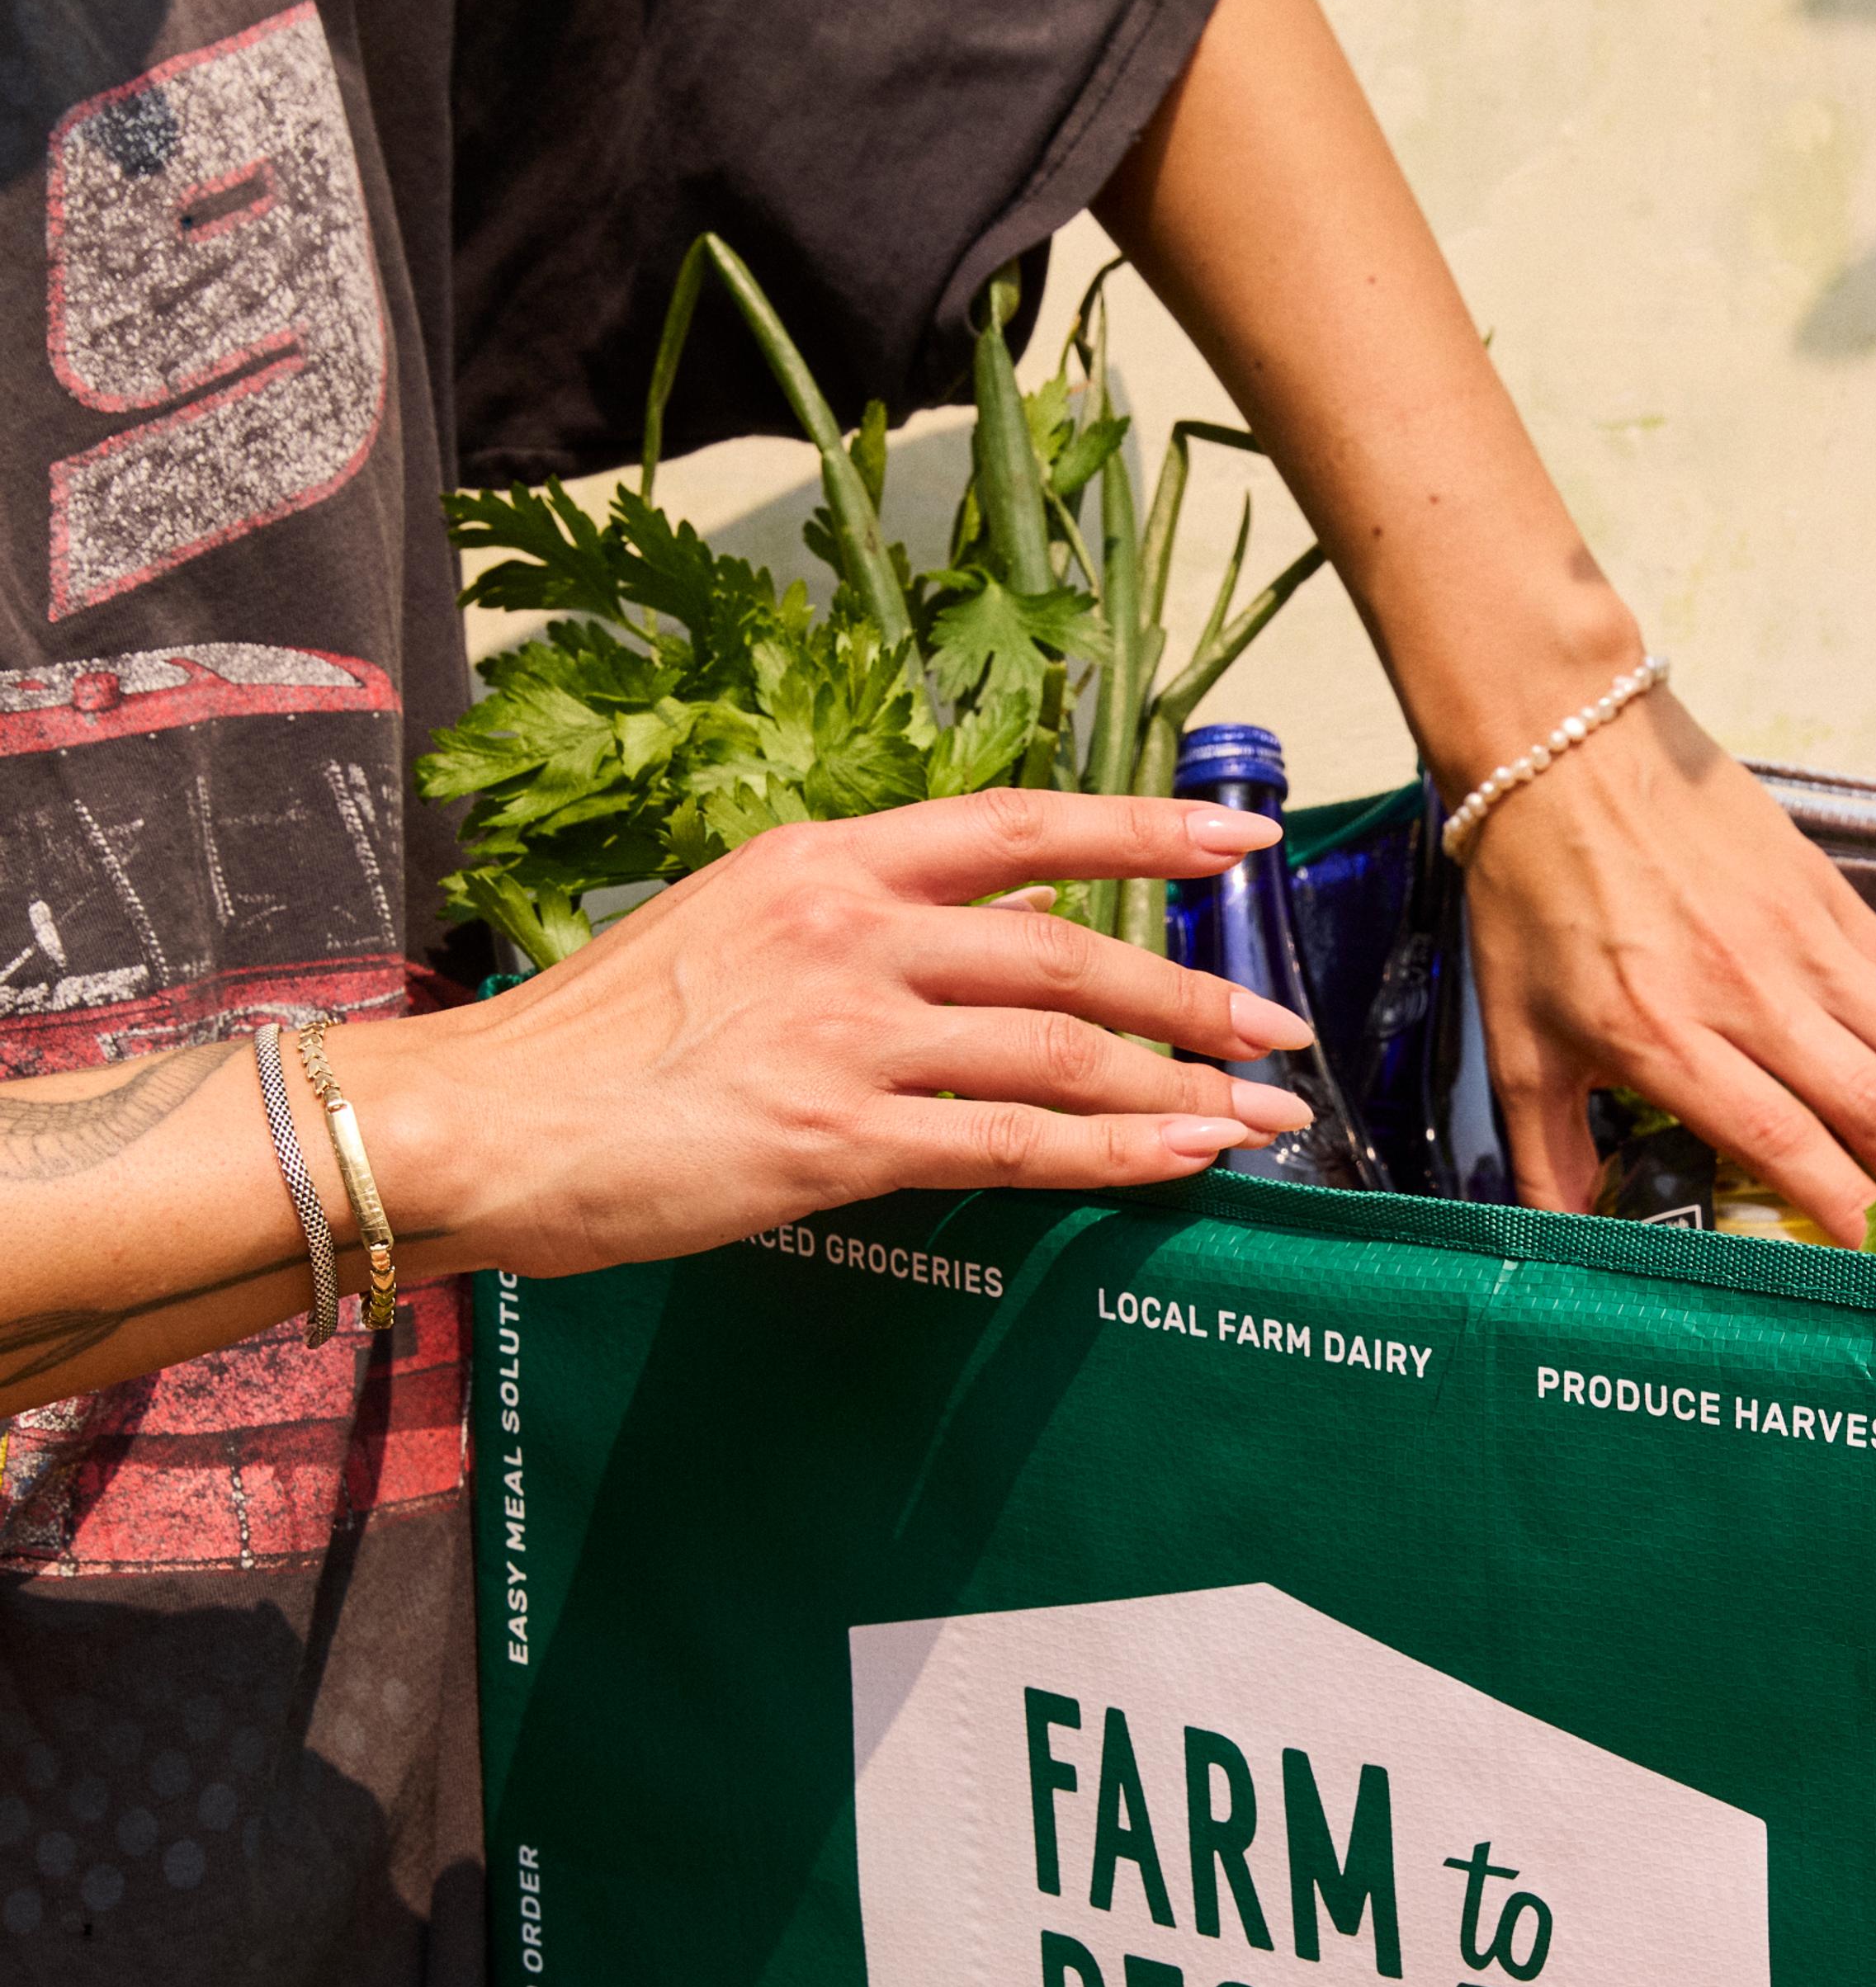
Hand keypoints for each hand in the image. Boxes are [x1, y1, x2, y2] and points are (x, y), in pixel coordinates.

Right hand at [343, 788, 1309, 1280]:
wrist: (483, 1121)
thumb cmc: (592, 1044)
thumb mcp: (725, 933)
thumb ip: (848, 930)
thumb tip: (964, 945)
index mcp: (823, 862)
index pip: (1020, 823)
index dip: (1148, 826)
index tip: (1245, 837)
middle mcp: (850, 928)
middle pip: (1069, 946)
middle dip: (1195, 990)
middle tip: (1280, 1026)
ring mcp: (847, 1033)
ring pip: (1061, 1049)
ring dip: (1180, 1085)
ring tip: (1262, 1115)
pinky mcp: (836, 1138)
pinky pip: (1014, 1145)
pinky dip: (1116, 1154)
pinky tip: (1184, 1162)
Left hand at [1459, 695, 1875, 1241]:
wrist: (1563, 751)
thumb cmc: (1534, 899)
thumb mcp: (1518, 1044)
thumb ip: (1546, 1157)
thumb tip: (1562, 1247)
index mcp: (1663, 1037)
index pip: (1785, 1147)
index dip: (1846, 1216)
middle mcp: (1745, 992)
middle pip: (1869, 1107)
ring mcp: (1798, 939)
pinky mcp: (1828, 895)